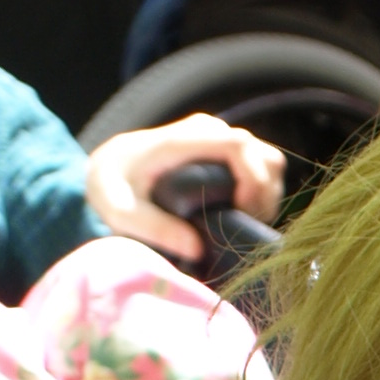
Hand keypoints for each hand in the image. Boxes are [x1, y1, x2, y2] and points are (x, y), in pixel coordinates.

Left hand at [83, 115, 285, 262]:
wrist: (110, 168)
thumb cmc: (113, 189)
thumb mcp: (119, 211)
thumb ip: (152, 227)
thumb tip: (196, 248)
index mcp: (184, 139)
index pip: (240, 147)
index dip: (253, 182)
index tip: (244, 215)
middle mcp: (208, 132)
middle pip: (264, 157)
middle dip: (265, 198)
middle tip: (247, 229)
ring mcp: (220, 140)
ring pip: (269, 163)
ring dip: (268, 198)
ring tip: (247, 225)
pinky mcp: (226, 152)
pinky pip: (262, 169)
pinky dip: (263, 195)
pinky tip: (243, 217)